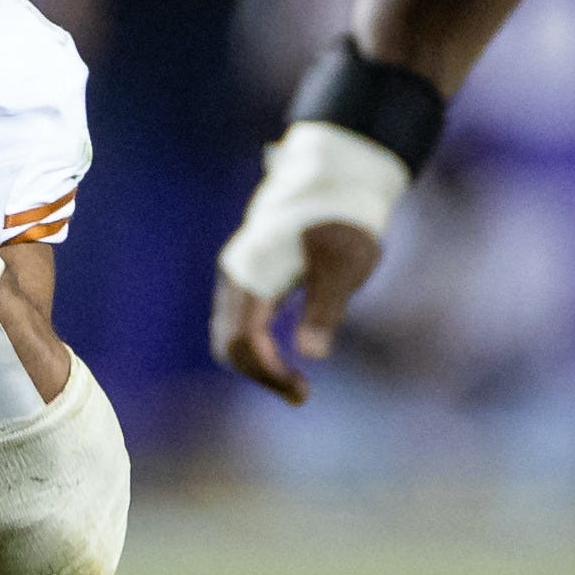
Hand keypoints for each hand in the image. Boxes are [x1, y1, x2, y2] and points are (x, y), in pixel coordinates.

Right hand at [210, 222, 381, 408]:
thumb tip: (311, 354)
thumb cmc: (345, 222)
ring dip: (258, 363)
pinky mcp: (250, 276)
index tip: (302, 393)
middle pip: (229, 343)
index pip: (242, 340)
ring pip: (231, 334)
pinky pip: (240, 322)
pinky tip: (285, 355)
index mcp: (252, 273)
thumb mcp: (344, 266)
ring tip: (295, 382)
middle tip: (301, 394)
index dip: (267, 373)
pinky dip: (257, 346)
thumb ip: (325, 309)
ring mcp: (239, 275)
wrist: (338, 180)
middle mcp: (236, 275)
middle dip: (260, 374)